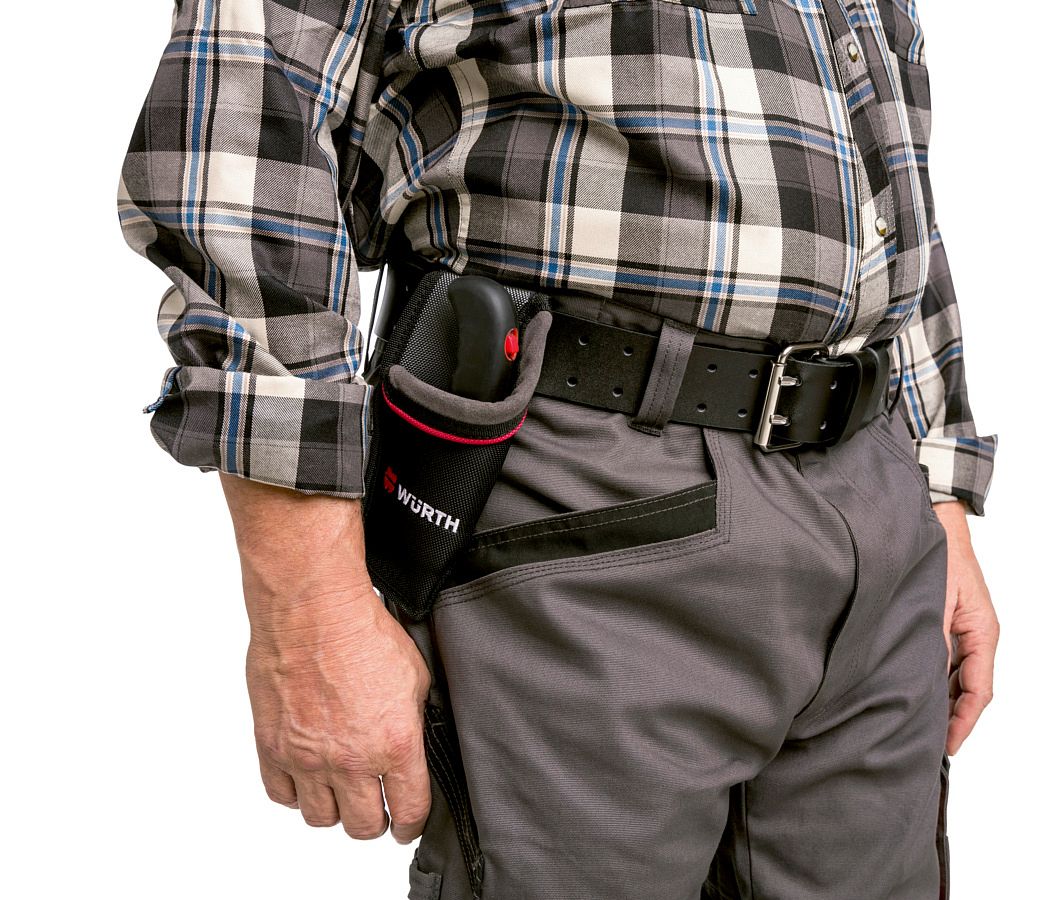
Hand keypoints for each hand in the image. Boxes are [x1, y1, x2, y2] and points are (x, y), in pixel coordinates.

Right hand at [220, 473, 432, 842]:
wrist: (314, 608)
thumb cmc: (362, 631)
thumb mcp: (415, 677)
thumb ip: (415, 721)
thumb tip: (416, 745)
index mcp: (394, 743)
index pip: (409, 811)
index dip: (411, 823)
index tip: (407, 822)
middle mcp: (350, 759)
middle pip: (363, 827)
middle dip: (375, 821)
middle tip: (376, 806)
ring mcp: (308, 757)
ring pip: (321, 819)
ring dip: (334, 808)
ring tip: (341, 789)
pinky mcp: (273, 747)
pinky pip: (283, 795)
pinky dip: (296, 792)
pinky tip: (308, 774)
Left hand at [933, 499, 998, 754]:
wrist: (934, 524)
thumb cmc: (941, 558)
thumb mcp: (937, 603)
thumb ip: (934, 642)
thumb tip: (927, 680)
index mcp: (983, 634)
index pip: (978, 692)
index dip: (962, 722)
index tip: (947, 746)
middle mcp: (976, 637)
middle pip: (968, 691)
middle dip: (950, 719)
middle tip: (927, 745)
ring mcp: (962, 632)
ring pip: (955, 678)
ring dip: (940, 701)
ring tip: (917, 726)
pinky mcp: (946, 625)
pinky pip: (944, 662)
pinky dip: (932, 680)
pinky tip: (912, 691)